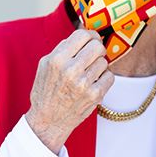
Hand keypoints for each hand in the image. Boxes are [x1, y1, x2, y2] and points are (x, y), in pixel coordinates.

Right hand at [26, 30, 113, 153]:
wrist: (48, 121)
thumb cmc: (46, 91)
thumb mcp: (46, 65)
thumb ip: (63, 49)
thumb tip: (84, 35)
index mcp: (56, 60)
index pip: (82, 35)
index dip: (89, 36)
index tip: (91, 40)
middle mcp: (70, 70)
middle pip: (97, 46)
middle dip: (97, 49)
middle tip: (93, 56)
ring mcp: (84, 84)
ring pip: (104, 61)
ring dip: (99, 66)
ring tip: (89, 73)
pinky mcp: (95, 95)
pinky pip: (110, 76)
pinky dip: (104, 78)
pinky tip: (94, 83)